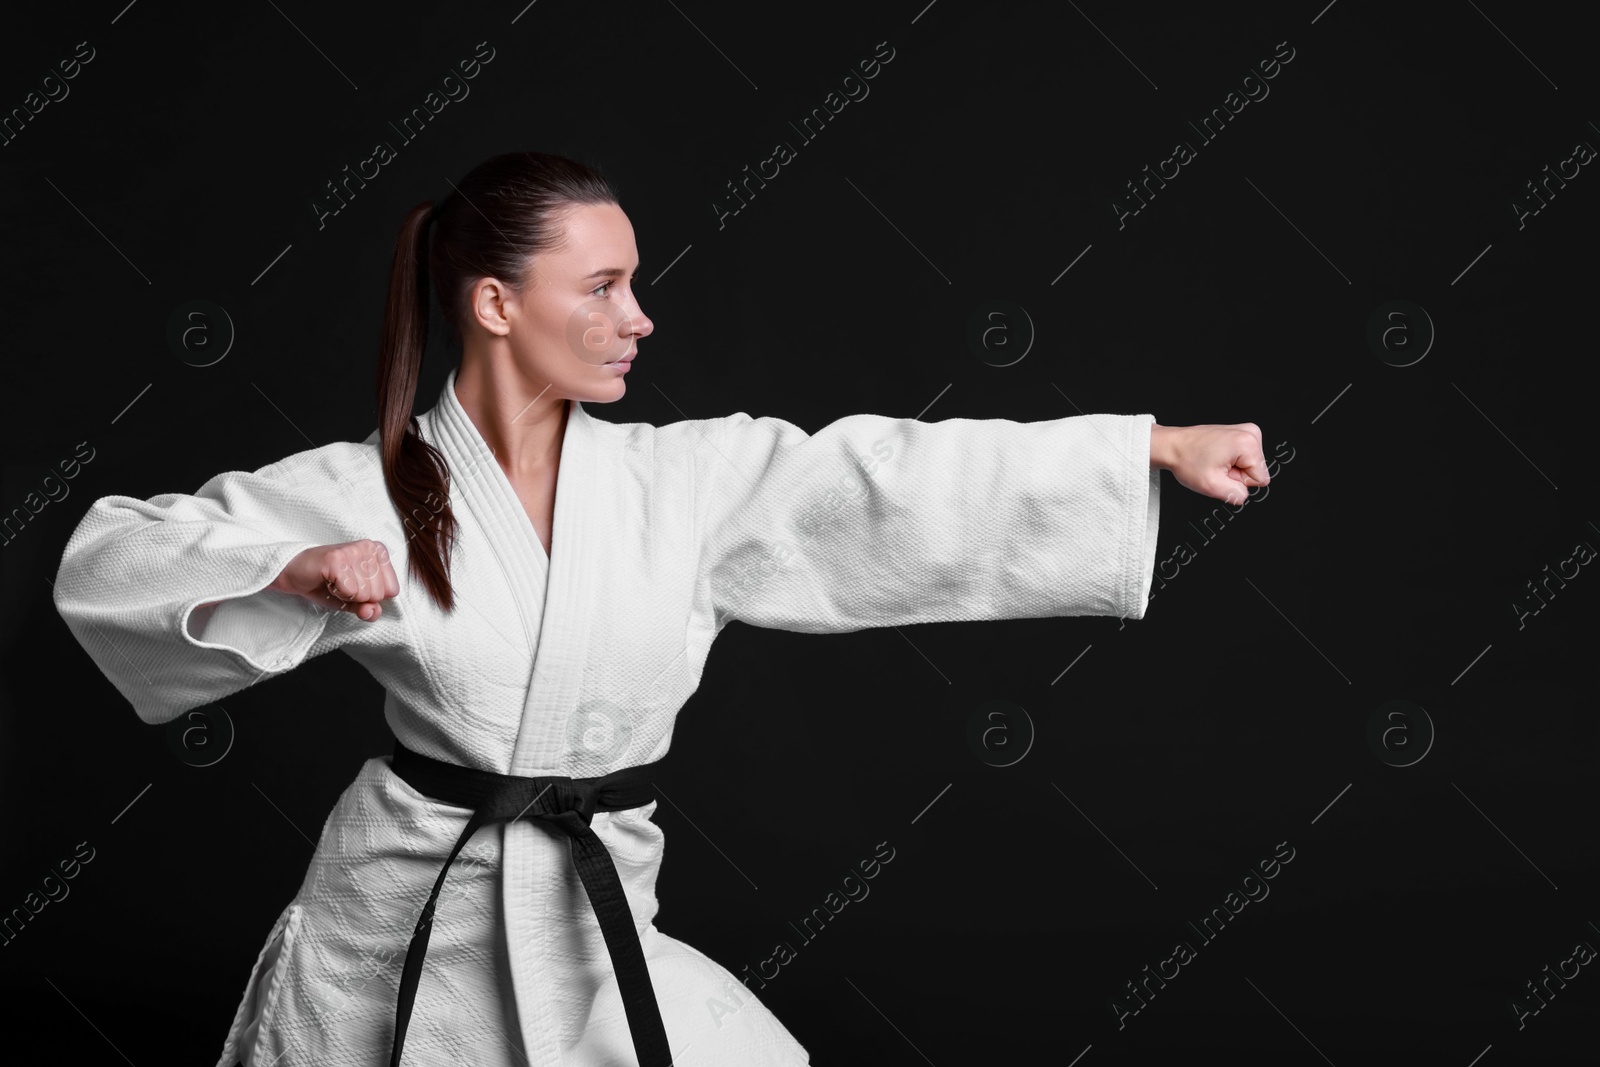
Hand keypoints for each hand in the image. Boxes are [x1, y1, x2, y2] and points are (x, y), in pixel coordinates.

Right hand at [270, 539, 399, 620]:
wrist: (294, 574)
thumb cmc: (327, 583)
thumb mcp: (354, 601)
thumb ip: (370, 609)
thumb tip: (372, 612)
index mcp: (380, 552)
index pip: (393, 590)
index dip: (371, 597)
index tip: (354, 585)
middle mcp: (369, 547)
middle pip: (379, 594)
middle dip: (358, 597)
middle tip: (341, 584)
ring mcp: (354, 550)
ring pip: (365, 593)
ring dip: (346, 594)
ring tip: (334, 581)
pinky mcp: (337, 559)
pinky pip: (350, 591)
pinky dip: (337, 593)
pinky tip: (328, 581)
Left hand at [1152, 423, 1269, 505]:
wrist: (1171, 446)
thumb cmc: (1186, 460)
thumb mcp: (1212, 486)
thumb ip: (1236, 495)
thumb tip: (1245, 493)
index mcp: (1248, 443)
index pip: (1260, 479)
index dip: (1238, 482)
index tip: (1222, 473)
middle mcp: (1250, 433)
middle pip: (1255, 470)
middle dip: (1235, 475)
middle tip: (1215, 468)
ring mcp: (1245, 431)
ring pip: (1249, 465)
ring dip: (1232, 468)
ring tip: (1214, 462)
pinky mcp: (1238, 433)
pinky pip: (1243, 457)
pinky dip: (1230, 461)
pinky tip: (1215, 457)